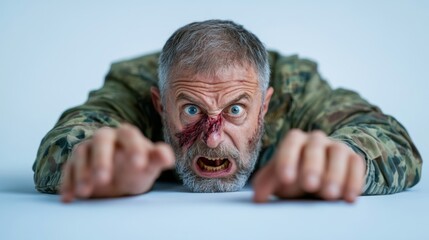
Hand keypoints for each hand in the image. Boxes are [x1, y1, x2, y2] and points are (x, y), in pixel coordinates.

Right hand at [60, 124, 174, 202]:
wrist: (122, 177)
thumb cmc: (138, 168)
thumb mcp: (151, 165)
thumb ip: (159, 158)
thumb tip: (167, 157)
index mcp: (126, 134)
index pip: (129, 134)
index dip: (134, 147)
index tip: (139, 165)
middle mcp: (105, 137)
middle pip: (101, 140)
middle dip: (101, 159)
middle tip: (103, 180)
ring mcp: (88, 148)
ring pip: (81, 153)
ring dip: (82, 172)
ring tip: (85, 192)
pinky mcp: (74, 163)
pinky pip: (68, 169)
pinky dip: (67, 183)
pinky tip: (69, 197)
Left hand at [252, 129, 364, 202]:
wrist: (318, 176)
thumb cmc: (293, 176)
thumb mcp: (278, 180)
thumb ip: (266, 185)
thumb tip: (258, 197)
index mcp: (295, 140)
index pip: (291, 142)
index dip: (287, 158)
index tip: (285, 178)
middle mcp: (316, 140)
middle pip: (315, 147)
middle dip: (312, 166)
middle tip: (310, 185)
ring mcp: (337, 148)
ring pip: (339, 153)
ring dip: (335, 174)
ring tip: (329, 195)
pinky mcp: (353, 159)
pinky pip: (357, 165)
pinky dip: (354, 180)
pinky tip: (348, 198)